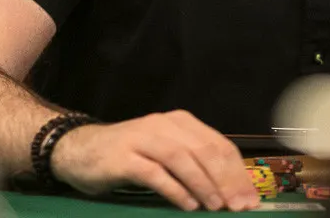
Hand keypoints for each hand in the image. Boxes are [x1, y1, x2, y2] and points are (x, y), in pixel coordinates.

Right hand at [49, 110, 259, 211]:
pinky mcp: (123, 156)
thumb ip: (194, 165)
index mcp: (179, 122)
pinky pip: (154, 172)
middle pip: (204, 150)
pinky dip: (175, 189)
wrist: (79, 149)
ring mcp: (142, 138)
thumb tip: (230, 193)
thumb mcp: (165, 154)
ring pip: (182, 158)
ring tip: (216, 206)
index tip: (250, 199)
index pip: (218, 144)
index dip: (237, 172)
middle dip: (226, 180)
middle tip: (238, 206)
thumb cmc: (129, 155)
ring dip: (203, 184)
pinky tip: (187, 205)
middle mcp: (163, 125)